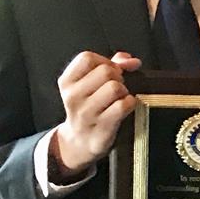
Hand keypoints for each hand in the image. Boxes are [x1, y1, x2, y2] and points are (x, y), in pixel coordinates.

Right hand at [50, 51, 142, 175]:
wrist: (79, 140)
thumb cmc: (89, 106)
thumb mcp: (89, 83)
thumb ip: (111, 65)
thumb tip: (132, 61)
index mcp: (67, 82)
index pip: (87, 58)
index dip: (104, 61)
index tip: (109, 71)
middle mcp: (73, 96)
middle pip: (106, 71)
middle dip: (118, 76)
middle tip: (116, 87)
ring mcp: (86, 113)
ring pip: (115, 87)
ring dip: (124, 91)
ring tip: (119, 98)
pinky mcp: (102, 127)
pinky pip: (123, 105)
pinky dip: (130, 103)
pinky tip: (124, 108)